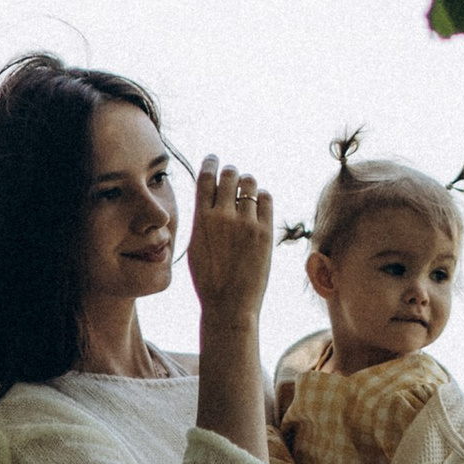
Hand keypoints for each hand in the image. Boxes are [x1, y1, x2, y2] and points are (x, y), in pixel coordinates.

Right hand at [187, 158, 273, 323]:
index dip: (211, 163)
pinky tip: (259, 205)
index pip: (206, 176)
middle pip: (230, 175)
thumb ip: (202, 219)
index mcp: (201, 218)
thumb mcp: (196, 245)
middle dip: (231, 174)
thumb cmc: (209, 278)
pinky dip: (262, 197)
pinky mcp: (265, 231)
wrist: (229, 304)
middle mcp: (223, 216)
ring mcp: (246, 223)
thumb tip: (210, 197)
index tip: (214, 159)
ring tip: (247, 192)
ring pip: (250, 183)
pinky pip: (267, 198)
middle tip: (233, 178)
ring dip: (248, 184)